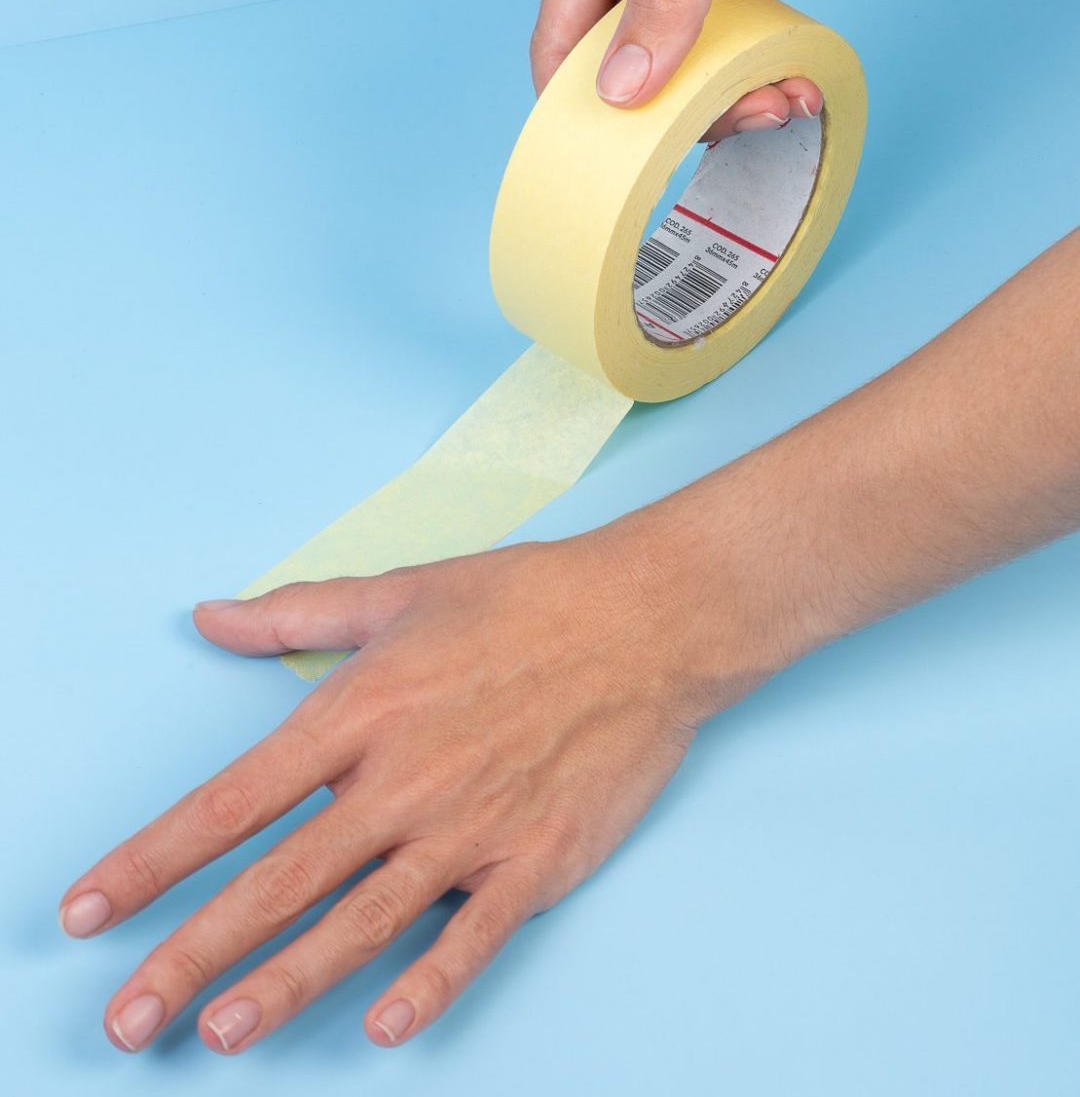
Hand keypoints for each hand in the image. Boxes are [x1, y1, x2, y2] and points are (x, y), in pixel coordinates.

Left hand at [58, 523, 749, 1054]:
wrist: (648, 618)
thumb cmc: (524, 599)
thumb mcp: (400, 592)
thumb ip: (297, 613)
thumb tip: (211, 614)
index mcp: (361, 710)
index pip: (234, 801)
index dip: (155, 859)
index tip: (91, 907)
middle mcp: (403, 778)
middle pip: (279, 881)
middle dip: (192, 955)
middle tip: (126, 1020)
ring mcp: (471, 825)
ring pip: (361, 923)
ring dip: (286, 984)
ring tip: (219, 1034)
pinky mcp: (536, 859)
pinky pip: (472, 937)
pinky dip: (430, 985)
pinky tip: (386, 1027)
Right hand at [530, 0, 932, 133]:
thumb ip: (668, 6)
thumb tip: (617, 88)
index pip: (561, 31)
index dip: (577, 98)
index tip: (612, 155)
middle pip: (623, 58)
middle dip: (670, 105)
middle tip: (730, 122)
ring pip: (680, 60)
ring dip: (723, 95)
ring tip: (777, 105)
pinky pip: (728, 45)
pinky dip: (753, 73)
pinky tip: (790, 85)